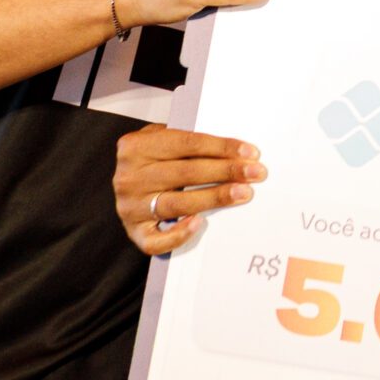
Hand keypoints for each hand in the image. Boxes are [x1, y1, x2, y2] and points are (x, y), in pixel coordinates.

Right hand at [113, 125, 266, 255]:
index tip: (249, 152)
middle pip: (185, 173)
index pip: (186, 143)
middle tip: (255, 173)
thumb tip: (234, 150)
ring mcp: (130, 207)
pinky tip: (200, 223)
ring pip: (178, 203)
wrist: (124, 183)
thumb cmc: (151, 160)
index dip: (221, 147)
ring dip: (215, 198)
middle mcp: (129, 177)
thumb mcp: (161, 139)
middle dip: (226, 172)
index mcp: (136, 147)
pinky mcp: (134, 231)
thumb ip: (187, 142)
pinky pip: (157, 240)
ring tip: (242, 193)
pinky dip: (179, 234)